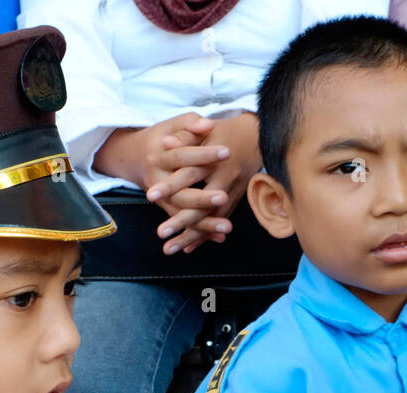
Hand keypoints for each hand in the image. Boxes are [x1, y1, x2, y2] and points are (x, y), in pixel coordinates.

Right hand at [93, 112, 230, 238]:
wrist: (136, 157)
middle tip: (223, 197)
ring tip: (227, 228)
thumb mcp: (171, 125)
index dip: (203, 154)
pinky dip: (200, 232)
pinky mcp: (168, 209)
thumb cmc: (161, 138)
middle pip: (180, 193)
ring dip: (204, 224)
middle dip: (202, 198)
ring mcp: (162, 198)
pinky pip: (184, 224)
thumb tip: (208, 124)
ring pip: (182, 213)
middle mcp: (157, 180)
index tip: (227, 151)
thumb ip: (189, 123)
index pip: (183, 156)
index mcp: (159, 156)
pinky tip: (219, 238)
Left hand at [155, 111, 261, 253]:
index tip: (150, 196)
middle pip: (201, 204)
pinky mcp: (235, 200)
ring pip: (210, 218)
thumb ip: (186, 136)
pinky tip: (187, 248)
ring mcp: (232, 192)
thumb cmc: (225, 132)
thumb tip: (166, 143)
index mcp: (214, 160)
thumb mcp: (206, 130)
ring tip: (168, 249)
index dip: (171, 185)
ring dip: (190, 236)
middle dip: (181, 220)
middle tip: (161, 233)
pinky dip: (204, 236)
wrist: (256, 138)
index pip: (189, 174)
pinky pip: (218, 221)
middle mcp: (224, 179)